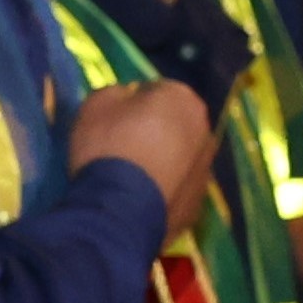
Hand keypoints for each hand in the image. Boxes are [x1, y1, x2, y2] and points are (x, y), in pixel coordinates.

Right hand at [69, 79, 216, 235]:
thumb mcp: (97, 103)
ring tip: (133, 177)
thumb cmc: (108, 146)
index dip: (135, 103)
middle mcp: (204, 131)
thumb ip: (117, 94)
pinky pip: (178, 189)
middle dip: (157, 131)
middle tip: (126, 145)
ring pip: (181, 158)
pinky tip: (140, 199)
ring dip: (164, 162)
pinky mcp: (197, 206)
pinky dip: (164, 190)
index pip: (158, 91)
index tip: (117, 117)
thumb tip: (127, 100)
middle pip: (176, 125)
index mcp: (184, 99)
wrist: (119, 211)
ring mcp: (205, 171)